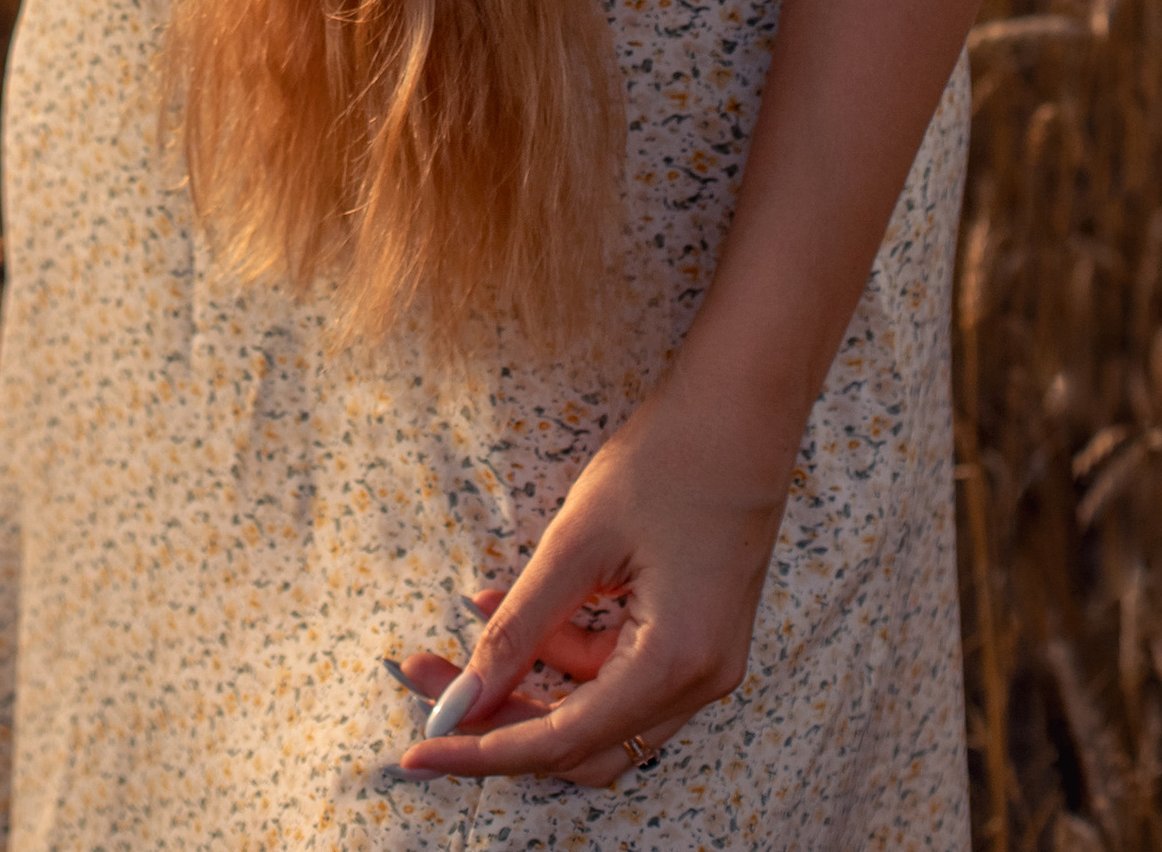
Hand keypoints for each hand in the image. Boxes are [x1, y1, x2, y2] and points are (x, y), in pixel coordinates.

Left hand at [393, 372, 794, 788]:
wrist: (741, 409)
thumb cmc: (667, 460)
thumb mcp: (578, 540)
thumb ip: (520, 624)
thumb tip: (464, 698)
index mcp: (677, 663)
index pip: (565, 740)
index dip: (486, 752)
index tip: (420, 753)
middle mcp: (699, 683)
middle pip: (582, 743)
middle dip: (498, 723)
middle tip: (426, 686)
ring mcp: (703, 666)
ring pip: (597, 716)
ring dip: (525, 691)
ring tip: (450, 653)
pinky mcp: (694, 641)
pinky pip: (617, 676)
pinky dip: (560, 657)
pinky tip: (506, 609)